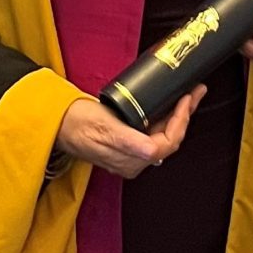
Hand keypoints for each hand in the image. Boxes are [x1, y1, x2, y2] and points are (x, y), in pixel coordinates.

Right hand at [53, 88, 206, 180]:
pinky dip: (163, 116)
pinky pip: (153, 132)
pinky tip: (167, 104)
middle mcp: (135, 161)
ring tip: (187, 95)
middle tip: (194, 92)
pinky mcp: (127, 144)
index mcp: (132, 159)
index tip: (185, 99)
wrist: (58, 123)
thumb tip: (150, 151)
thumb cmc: (77, 123)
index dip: (181, 121)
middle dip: (184, 115)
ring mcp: (132, 153)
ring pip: (163, 135)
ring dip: (176, 115)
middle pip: (170, 140)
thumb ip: (127, 140)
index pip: (168, 143)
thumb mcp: (103, 127)